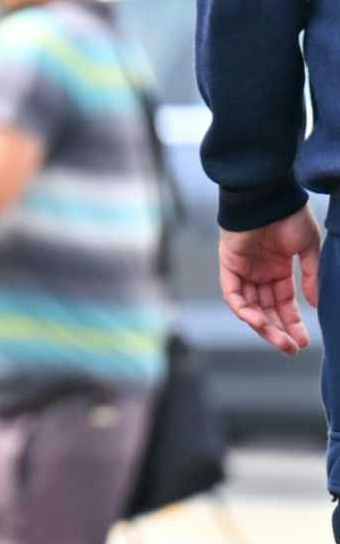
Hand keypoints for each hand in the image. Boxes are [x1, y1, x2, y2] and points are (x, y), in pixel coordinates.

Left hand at [218, 207, 320, 354]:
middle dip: (279, 330)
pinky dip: (245, 310)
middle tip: (292, 349)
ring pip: (251, 307)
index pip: (283, 303)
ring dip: (264, 326)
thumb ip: (310, 276)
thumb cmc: (289, 215)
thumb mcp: (308, 248)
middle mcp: (259, 273)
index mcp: (278, 269)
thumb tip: (314, 304)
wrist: (268, 194)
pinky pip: (234, 295)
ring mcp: (243, 270)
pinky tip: (260, 323)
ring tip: (281, 342)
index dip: (292, 322)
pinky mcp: (229, 266)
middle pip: (266, 309)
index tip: (304, 341)